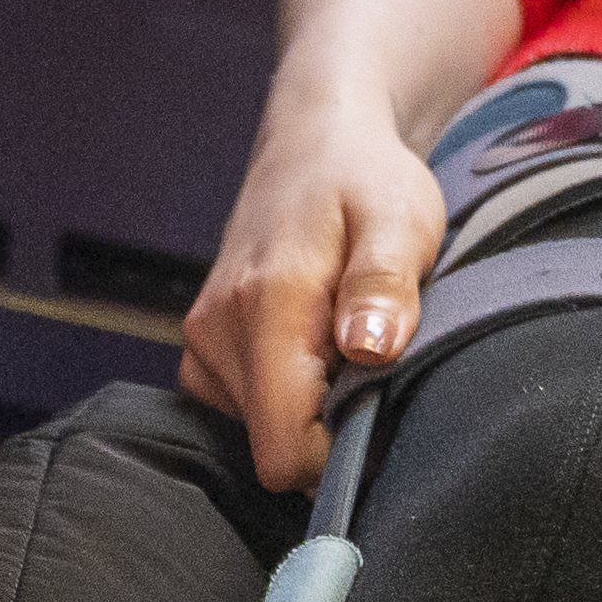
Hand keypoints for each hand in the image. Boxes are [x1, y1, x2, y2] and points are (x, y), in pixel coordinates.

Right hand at [177, 78, 447, 491]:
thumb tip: (371, 348)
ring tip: (345, 341)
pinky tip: (316, 345)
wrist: (315, 144)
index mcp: (265, 303)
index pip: (284, 448)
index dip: (340, 458)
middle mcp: (216, 327)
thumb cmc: (366, 180)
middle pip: (274, 446)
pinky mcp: (201, 347)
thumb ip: (383, 284)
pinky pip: (246, 410)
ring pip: (262, 432)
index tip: (384, 414)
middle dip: (332, 427)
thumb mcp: (400, 218)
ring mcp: (202, 339)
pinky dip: (288, 394)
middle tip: (373, 361)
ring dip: (313, 408)